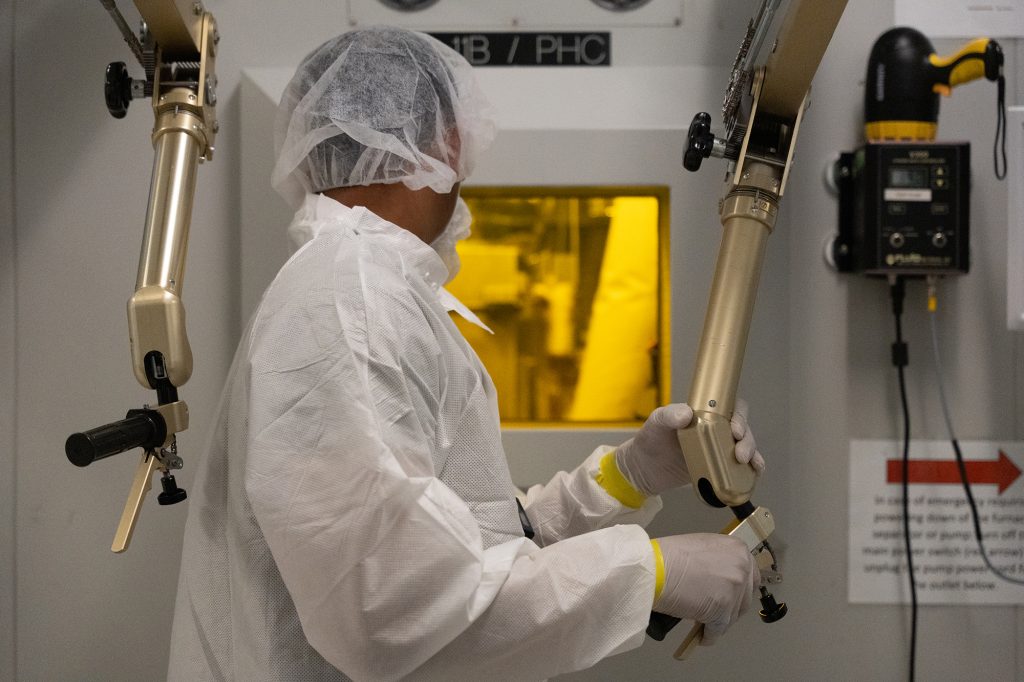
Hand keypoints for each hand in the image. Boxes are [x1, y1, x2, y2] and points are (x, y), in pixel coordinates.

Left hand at [615, 400, 764, 496]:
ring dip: (752, 455)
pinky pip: (739, 468)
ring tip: (747, 465)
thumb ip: (669, 415)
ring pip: (745, 448)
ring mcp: (717, 450)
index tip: (735, 429)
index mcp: (704, 414)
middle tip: (740, 455)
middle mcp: (716, 430)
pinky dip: (750, 471)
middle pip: (742, 430)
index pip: (730, 408)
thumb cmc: (650, 440)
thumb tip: (686, 414)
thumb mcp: (656, 423)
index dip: (739, 416)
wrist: (643, 469)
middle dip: (747, 441)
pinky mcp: (717, 469)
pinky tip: (752, 475)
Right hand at [652, 533, 759, 644]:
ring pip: (732, 616)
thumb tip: (721, 580)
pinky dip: (710, 635)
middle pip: (745, 598)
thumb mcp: (703, 548)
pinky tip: (703, 636)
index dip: (740, 590)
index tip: (732, 597)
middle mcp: (741, 568)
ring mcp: (734, 589)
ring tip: (704, 624)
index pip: (752, 576)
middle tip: (717, 612)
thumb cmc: (669, 557)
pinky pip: (719, 629)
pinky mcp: (723, 609)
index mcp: (738, 550)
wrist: (655, 569)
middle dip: (731, 608)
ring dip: (719, 622)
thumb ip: (720, 561)